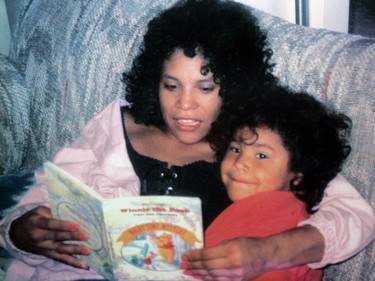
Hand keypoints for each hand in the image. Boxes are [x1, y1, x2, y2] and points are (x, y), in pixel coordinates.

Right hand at [9, 206, 90, 268]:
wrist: (17, 234)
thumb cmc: (33, 218)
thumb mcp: (39, 211)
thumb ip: (52, 211)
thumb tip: (71, 212)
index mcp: (36, 223)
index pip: (51, 224)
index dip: (63, 225)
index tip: (77, 225)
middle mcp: (39, 237)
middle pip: (57, 237)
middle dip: (72, 237)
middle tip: (86, 236)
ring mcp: (44, 247)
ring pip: (61, 249)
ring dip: (75, 250)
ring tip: (88, 251)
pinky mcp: (48, 254)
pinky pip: (61, 259)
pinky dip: (73, 262)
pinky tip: (84, 265)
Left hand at [181, 225, 323, 280]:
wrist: (267, 255)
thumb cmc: (249, 244)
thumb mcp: (233, 240)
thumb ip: (218, 248)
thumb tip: (202, 254)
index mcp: (230, 249)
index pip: (207, 254)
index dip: (194, 256)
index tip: (185, 255)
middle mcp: (232, 263)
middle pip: (207, 266)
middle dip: (193, 265)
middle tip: (183, 265)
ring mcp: (235, 274)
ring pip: (212, 276)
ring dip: (198, 274)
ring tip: (188, 272)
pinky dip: (208, 279)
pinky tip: (200, 277)